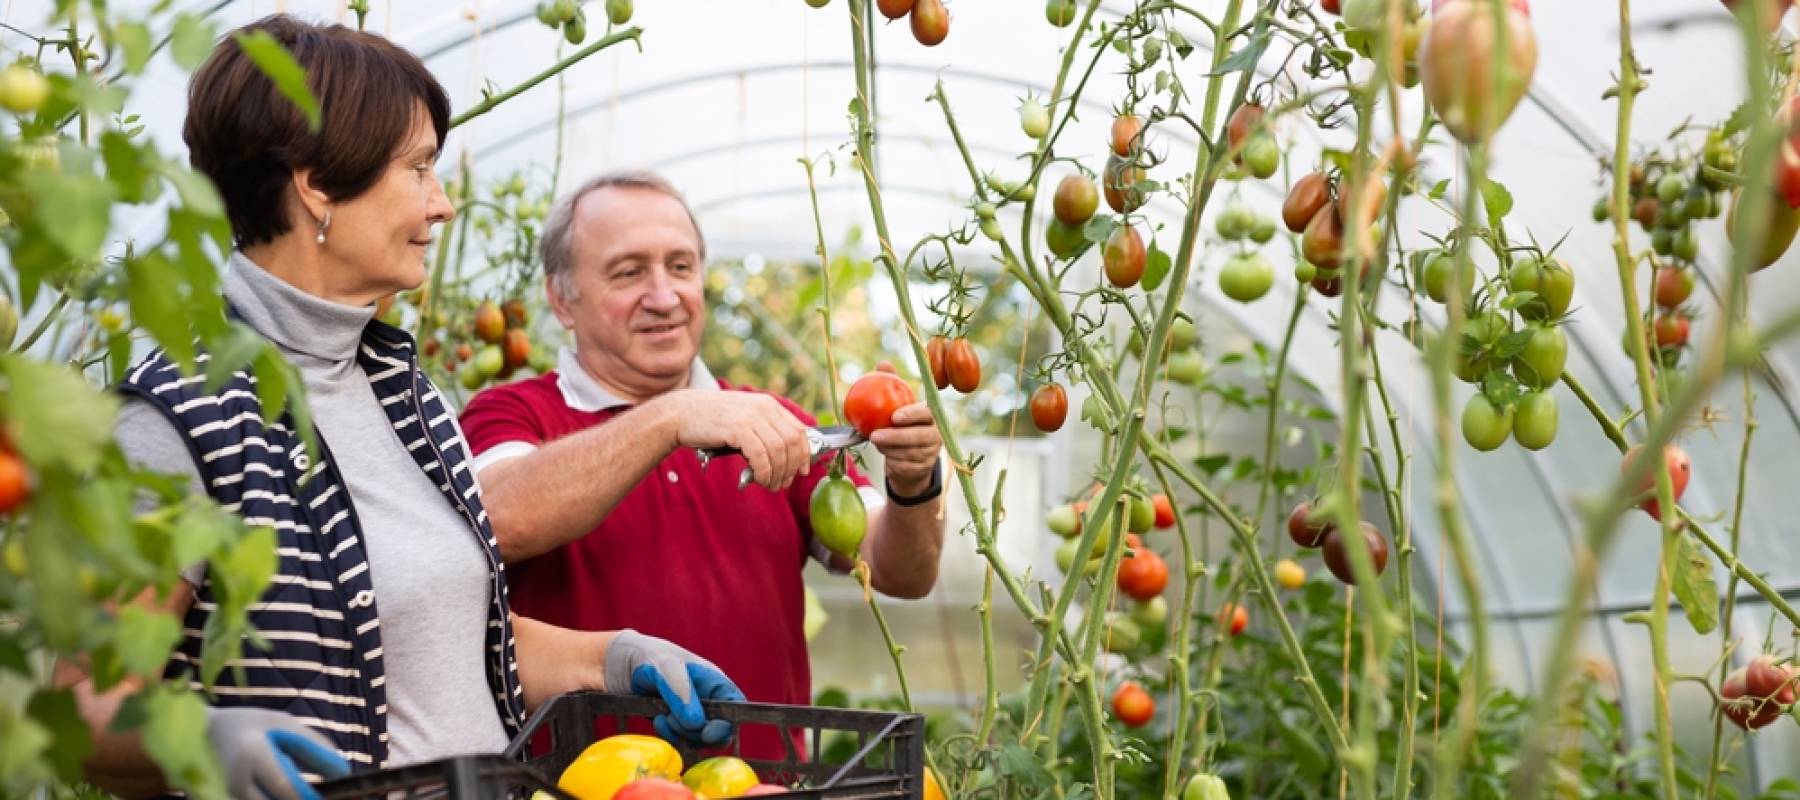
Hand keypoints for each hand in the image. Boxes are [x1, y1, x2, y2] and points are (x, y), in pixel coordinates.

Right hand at [206, 707, 349, 799]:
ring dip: (287, 799)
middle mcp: (236, 781)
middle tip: (321, 795)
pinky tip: (286, 792)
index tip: (332, 796)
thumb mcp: (284, 724)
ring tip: (306, 791)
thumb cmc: (252, 725)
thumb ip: (314, 746)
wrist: (204, 733)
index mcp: (252, 754)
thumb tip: (344, 772)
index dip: (309, 796)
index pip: (284, 785)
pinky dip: (274, 799)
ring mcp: (228, 796)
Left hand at [603, 630, 745, 746]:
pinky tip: (657, 720)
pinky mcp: (675, 724)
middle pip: (719, 729)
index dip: (727, 723)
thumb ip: (682, 693)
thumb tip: (697, 723)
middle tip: (674, 721)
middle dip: (697, 732)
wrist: (619, 665)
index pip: (735, 706)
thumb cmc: (648, 657)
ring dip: (680, 734)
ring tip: (661, 717)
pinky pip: (682, 741)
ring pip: (700, 738)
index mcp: (713, 681)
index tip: (707, 732)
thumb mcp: (665, 668)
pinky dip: (670, 736)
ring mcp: (691, 713)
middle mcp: (707, 699)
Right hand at [660, 391, 811, 490]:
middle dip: (792, 467)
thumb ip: (764, 431)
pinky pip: (761, 456)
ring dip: (778, 473)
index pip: (799, 430)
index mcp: (768, 404)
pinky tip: (760, 479)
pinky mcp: (738, 428)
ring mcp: (751, 417)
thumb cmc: (711, 421)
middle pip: (792, 442)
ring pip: (779, 451)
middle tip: (783, 483)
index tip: (802, 470)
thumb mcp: (744, 419)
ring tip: (771, 485)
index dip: (804, 453)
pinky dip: (764, 471)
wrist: (681, 414)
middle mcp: (764, 408)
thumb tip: (785, 458)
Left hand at [869, 402, 941, 496]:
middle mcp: (935, 436)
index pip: (926, 413)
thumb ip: (894, 412)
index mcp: (931, 418)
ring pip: (910, 453)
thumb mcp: (903, 419)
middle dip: (896, 436)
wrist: (914, 458)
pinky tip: (884, 452)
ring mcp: (931, 454)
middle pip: (920, 436)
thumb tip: (869, 407)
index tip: (894, 416)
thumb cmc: (905, 431)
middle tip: (875, 435)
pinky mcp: (923, 468)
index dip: (911, 414)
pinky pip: (904, 465)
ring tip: (876, 442)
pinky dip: (890, 459)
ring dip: (889, 448)